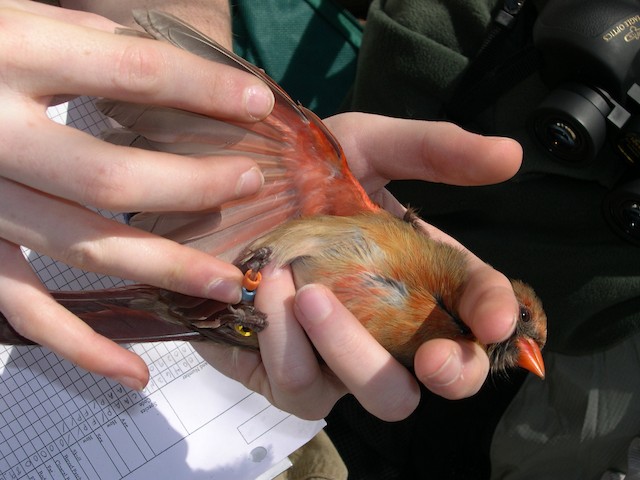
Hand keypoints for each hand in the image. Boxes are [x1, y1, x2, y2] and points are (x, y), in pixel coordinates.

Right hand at [0, 1, 273, 388]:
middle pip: (114, 178)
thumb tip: (175, 72)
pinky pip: (24, 306)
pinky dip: (79, 344)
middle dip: (195, 185)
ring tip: (227, 285)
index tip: (256, 106)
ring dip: (165, 269)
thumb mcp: (18, 17)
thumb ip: (92, 41)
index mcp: (11, 56)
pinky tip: (134, 371)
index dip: (204, 90)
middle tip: (250, 182)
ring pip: (83, 247)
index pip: (133, 74)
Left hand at [195, 114, 522, 419]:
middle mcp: (388, 321)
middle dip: (455, 372)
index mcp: (419, 271)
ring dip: (353, 347)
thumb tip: (512, 155)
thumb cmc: (288, 169)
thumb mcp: (361, 145)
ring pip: (383, 395)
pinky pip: (304, 386)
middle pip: (446, 375)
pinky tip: (267, 290)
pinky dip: (288, 341)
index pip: (478, 306)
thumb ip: (431, 150)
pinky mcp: (284, 374)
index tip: (494, 317)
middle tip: (434, 356)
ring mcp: (338, 355)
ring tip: (309, 291)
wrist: (207, 191)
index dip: (497, 316)